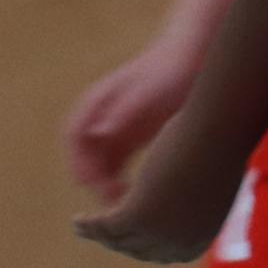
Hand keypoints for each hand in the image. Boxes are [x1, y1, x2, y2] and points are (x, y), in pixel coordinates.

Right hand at [61, 43, 198, 202]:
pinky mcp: (130, 140)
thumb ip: (122, 113)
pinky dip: (120, 184)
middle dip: (94, 181)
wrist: (193, 59)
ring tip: (126, 208)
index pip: (75, 136)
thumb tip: (100, 133)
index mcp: (96, 102)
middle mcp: (100, 118)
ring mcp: (113, 130)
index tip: (94, 184)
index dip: (79, 161)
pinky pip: (115, 168)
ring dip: (106, 187)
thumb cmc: (169, 73)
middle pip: (84, 156)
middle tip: (113, 205)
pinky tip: (139, 199)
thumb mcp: (147, 92)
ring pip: (99, 166)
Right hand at [73, 127, 239, 264]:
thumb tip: (194, 203)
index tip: (129, 240)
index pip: (167, 254)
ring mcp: (159, 233)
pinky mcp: (139, 216)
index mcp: (201, 237)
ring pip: (120, 239)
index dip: (146, 249)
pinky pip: (105, 226)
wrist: (216, 135)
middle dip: (119, 243)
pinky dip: (89, 225)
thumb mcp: (211, 184)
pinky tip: (78, 219)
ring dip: (98, 235)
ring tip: (82, 227)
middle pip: (141, 251)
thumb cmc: (218, 150)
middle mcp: (181, 243)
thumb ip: (201, 201)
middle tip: (101, 234)